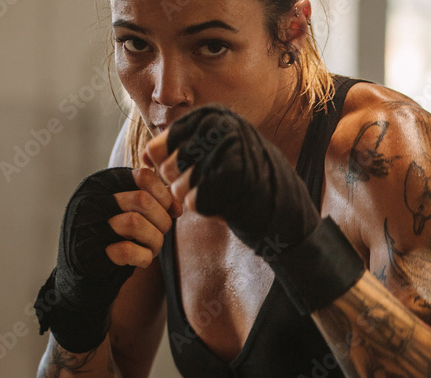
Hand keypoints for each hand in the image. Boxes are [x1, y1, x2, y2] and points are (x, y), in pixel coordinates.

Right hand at [35, 167, 179, 351]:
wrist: (85, 274)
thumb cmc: (115, 238)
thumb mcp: (132, 212)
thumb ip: (154, 202)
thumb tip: (178, 206)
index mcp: (100, 185)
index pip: (143, 176)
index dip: (165, 195)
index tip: (170, 211)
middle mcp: (89, 201)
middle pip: (142, 200)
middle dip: (162, 221)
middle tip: (160, 233)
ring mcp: (85, 227)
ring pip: (135, 223)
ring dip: (154, 240)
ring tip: (151, 248)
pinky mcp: (88, 253)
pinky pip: (127, 250)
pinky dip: (143, 257)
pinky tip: (141, 260)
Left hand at [144, 104, 320, 259]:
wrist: (286, 209)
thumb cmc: (246, 181)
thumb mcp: (214, 154)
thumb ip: (181, 149)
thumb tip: (144, 154)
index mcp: (214, 115)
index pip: (161, 146)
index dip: (169, 168)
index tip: (189, 173)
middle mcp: (221, 126)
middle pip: (168, 167)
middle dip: (181, 186)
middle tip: (206, 188)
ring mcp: (229, 150)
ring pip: (179, 186)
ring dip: (194, 199)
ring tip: (217, 195)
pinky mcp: (234, 177)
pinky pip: (194, 201)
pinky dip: (206, 210)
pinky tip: (225, 204)